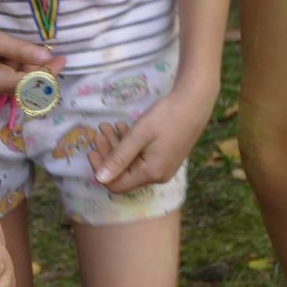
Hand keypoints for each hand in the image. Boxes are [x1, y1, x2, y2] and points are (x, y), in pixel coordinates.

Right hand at [0, 9, 63, 94]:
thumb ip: (20, 50)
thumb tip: (47, 56)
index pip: (32, 83)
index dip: (49, 73)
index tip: (62, 58)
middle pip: (25, 85)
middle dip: (41, 71)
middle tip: (54, 53)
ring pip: (16, 81)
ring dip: (29, 68)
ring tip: (39, 50)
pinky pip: (6, 77)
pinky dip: (17, 67)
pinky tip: (19, 54)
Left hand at [88, 83, 216, 193]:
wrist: (195, 102)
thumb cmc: (166, 117)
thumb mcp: (138, 135)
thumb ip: (118, 158)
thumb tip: (99, 179)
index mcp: (150, 173)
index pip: (116, 184)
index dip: (101, 170)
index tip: (91, 150)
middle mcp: (158, 176)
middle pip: (124, 173)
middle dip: (108, 153)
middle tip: (98, 132)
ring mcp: (163, 167)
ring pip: (132, 163)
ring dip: (117, 146)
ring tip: (107, 126)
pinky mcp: (166, 157)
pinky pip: (142, 157)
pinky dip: (130, 144)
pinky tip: (122, 127)